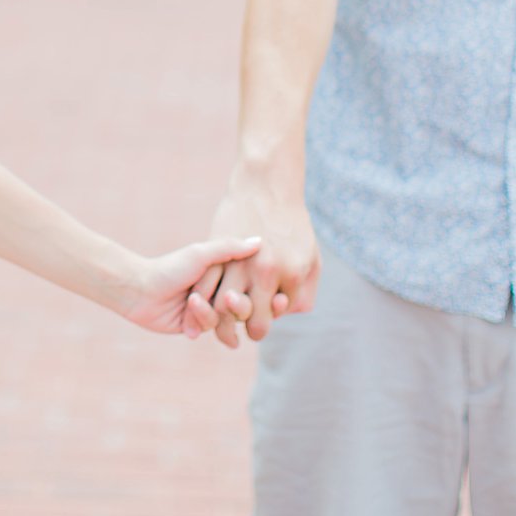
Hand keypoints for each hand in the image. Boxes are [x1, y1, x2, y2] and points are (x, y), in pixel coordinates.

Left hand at [117, 235, 263, 334]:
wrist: (141, 290)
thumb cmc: (171, 267)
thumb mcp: (201, 254)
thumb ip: (230, 249)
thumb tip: (260, 241)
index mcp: (226, 271)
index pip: (256, 283)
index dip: (267, 291)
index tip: (280, 298)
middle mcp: (221, 290)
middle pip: (247, 305)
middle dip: (241, 305)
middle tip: (230, 299)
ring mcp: (212, 308)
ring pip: (230, 319)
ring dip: (214, 311)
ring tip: (193, 300)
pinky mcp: (200, 324)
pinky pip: (213, 328)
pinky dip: (201, 319)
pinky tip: (188, 312)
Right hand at [189, 180, 318, 347]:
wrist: (266, 186)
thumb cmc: (293, 225)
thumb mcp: (311, 260)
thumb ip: (303, 294)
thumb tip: (283, 315)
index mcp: (291, 273)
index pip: (272, 318)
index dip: (263, 322)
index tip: (259, 316)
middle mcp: (265, 270)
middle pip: (250, 321)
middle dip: (244, 329)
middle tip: (241, 323)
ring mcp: (239, 260)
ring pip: (222, 308)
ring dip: (219, 319)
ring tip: (220, 318)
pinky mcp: (217, 250)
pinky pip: (205, 286)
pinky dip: (203, 300)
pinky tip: (206, 300)